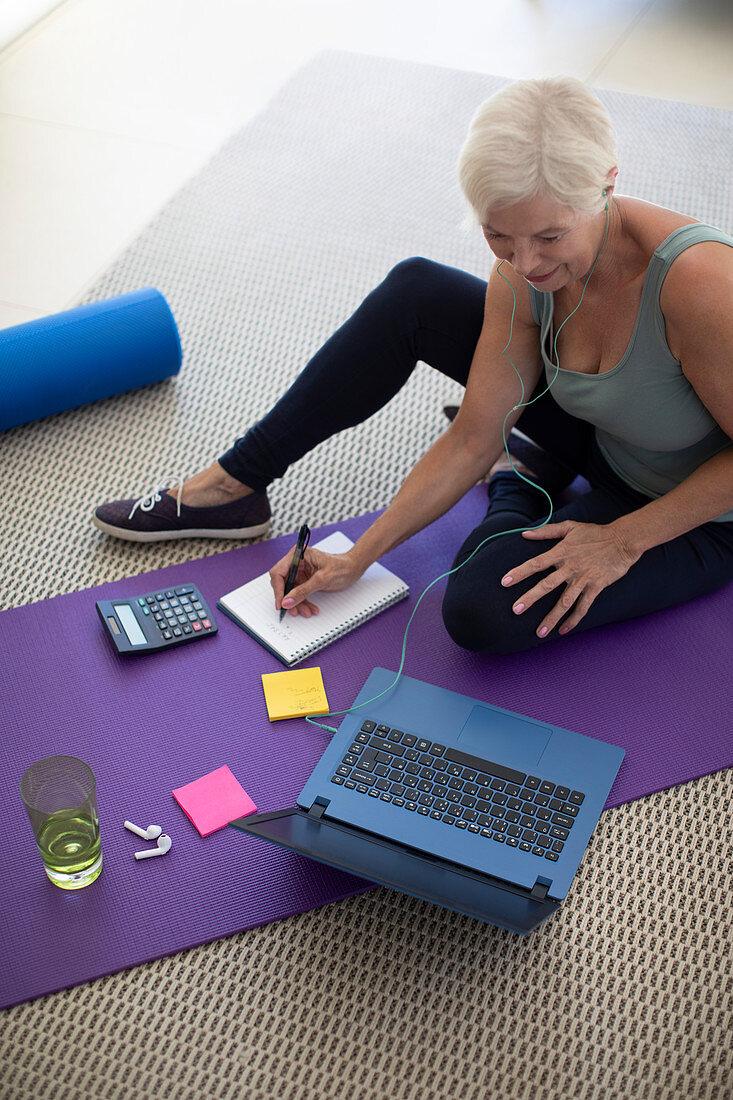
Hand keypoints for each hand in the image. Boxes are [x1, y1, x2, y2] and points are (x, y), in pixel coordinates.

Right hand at [269, 546, 363, 617]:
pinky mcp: (304, 580)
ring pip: (290, 591)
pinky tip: (310, 608)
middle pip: (282, 583)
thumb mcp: (322, 579)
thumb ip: (303, 591)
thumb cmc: (342, 567)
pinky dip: (303, 602)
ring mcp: (300, 572)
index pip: (278, 572)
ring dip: (297, 603)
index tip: (280, 603)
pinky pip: (298, 594)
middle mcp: (296, 562)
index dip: (277, 589)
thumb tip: (287, 601)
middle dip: (288, 598)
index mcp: (298, 555)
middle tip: (293, 610)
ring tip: (306, 611)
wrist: (353, 569)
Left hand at [501, 520, 639, 637]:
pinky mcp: (596, 587)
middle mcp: (570, 567)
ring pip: (565, 602)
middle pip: (546, 585)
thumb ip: (546, 531)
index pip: (536, 564)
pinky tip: (563, 630)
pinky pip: (583, 607)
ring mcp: (583, 579)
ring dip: (551, 618)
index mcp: (561, 552)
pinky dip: (573, 620)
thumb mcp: (570, 527)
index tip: (504, 582)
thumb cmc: (595, 533)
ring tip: (539, 632)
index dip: (520, 572)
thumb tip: (524, 533)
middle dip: (530, 598)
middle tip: (515, 610)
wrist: (623, 540)